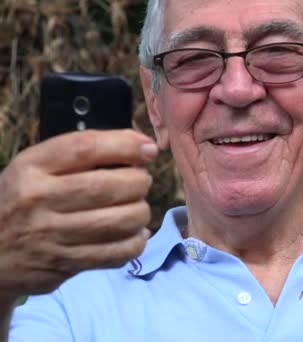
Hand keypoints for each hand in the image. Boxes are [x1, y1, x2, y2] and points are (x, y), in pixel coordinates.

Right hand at [0, 130, 157, 300]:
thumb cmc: (24, 199)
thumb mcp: (36, 167)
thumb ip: (82, 154)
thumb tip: (143, 148)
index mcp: (32, 167)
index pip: (86, 148)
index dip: (125, 146)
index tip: (149, 150)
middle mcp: (39, 199)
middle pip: (109, 186)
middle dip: (139, 182)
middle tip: (141, 182)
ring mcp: (50, 235)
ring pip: (119, 221)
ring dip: (141, 212)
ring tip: (137, 207)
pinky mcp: (63, 264)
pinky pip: (117, 253)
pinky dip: (136, 242)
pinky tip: (135, 233)